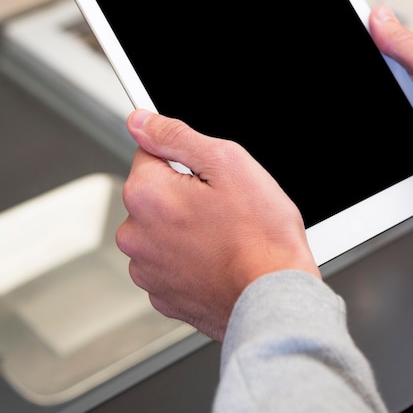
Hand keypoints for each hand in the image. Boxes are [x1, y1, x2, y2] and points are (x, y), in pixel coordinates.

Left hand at [116, 110, 319, 341]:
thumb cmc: (260, 234)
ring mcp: (147, 270)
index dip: (185, 158)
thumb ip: (176, 136)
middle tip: (224, 206)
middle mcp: (136, 234)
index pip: (150, 152)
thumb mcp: (227, 162)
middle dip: (184, 192)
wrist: (273, 294)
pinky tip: (218, 258)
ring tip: (224, 234)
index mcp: (146, 194)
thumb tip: (140, 121)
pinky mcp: (162, 295)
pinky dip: (189, 257)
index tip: (209, 176)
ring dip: (185, 226)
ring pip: (162, 228)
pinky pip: (170, 262)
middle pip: (155, 193)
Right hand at [369, 6, 412, 220]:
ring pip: (394, 116)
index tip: (371, 67)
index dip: (373, 51)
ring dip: (396, 128)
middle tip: (404, 106)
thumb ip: (404, 42)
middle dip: (385, 97)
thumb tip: (379, 17)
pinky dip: (403, 151)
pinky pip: (403, 144)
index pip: (391, 43)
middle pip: (387, 83)